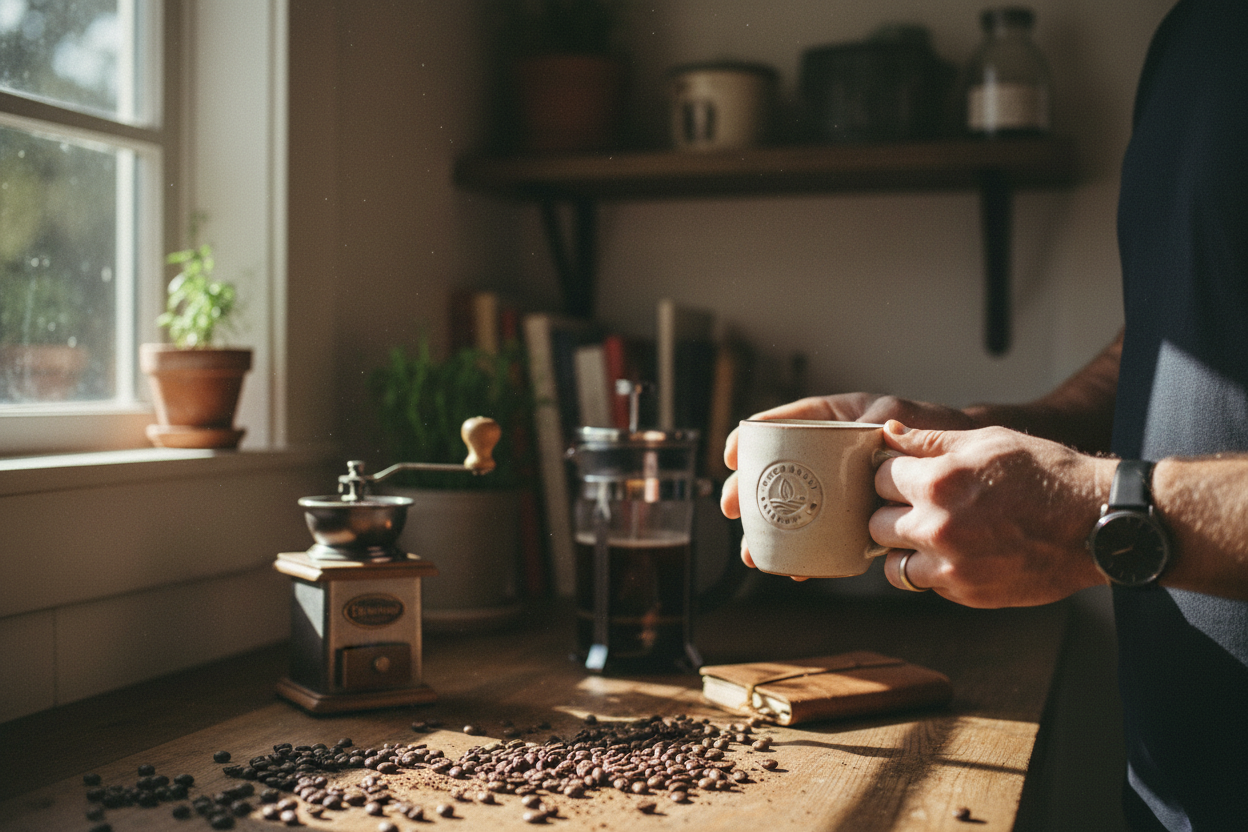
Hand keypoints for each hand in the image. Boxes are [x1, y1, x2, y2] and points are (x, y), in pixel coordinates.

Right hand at [719, 394, 981, 571]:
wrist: (969, 470)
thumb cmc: (939, 431)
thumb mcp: (907, 419)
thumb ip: (888, 424)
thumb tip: (875, 433)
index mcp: (840, 420)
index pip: (790, 422)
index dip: (755, 435)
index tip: (733, 452)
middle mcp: (835, 454)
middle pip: (780, 470)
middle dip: (748, 491)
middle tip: (730, 507)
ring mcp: (843, 487)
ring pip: (795, 506)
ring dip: (768, 530)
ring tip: (751, 552)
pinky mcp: (857, 516)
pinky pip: (824, 532)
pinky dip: (806, 552)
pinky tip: (793, 570)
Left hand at [872, 420, 1111, 607]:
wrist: (1097, 522)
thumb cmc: (1046, 474)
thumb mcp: (988, 440)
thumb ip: (930, 440)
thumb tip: (888, 432)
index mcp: (937, 483)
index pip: (879, 480)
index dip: (892, 475)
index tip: (907, 476)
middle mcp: (937, 528)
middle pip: (876, 524)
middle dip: (892, 512)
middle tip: (916, 506)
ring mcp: (951, 567)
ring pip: (893, 565)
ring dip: (905, 549)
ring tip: (931, 535)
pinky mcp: (968, 594)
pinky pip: (927, 585)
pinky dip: (934, 571)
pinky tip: (960, 552)